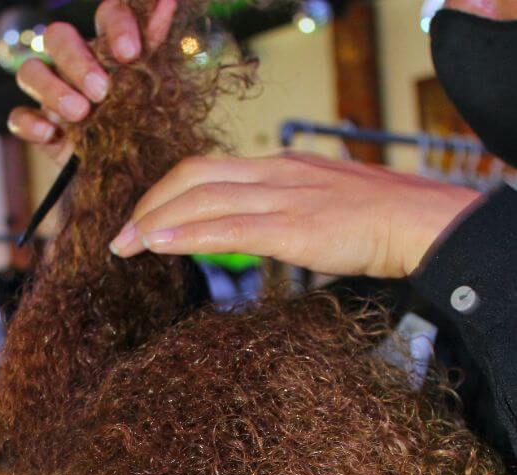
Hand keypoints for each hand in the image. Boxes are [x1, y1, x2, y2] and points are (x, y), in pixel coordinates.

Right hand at [8, 0, 177, 165]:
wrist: (133, 175)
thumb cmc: (144, 125)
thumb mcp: (156, 88)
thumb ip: (156, 44)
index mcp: (108, 47)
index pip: (106, 15)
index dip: (116, 25)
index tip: (130, 53)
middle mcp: (75, 63)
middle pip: (58, 37)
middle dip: (77, 62)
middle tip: (101, 91)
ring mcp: (52, 94)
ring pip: (31, 71)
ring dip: (53, 90)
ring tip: (80, 113)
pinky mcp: (39, 127)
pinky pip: (18, 117)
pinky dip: (29, 124)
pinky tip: (49, 134)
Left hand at [109, 152, 482, 277]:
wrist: (417, 223)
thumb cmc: (374, 222)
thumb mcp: (318, 205)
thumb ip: (281, 212)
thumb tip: (250, 230)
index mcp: (278, 167)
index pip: (206, 169)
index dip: (165, 191)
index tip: (141, 219)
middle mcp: (273, 173)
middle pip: (193, 176)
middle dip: (148, 205)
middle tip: (119, 239)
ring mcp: (282, 197)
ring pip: (202, 198)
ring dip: (155, 221)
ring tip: (125, 246)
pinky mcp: (293, 227)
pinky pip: (227, 226)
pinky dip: (186, 234)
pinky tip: (157, 244)